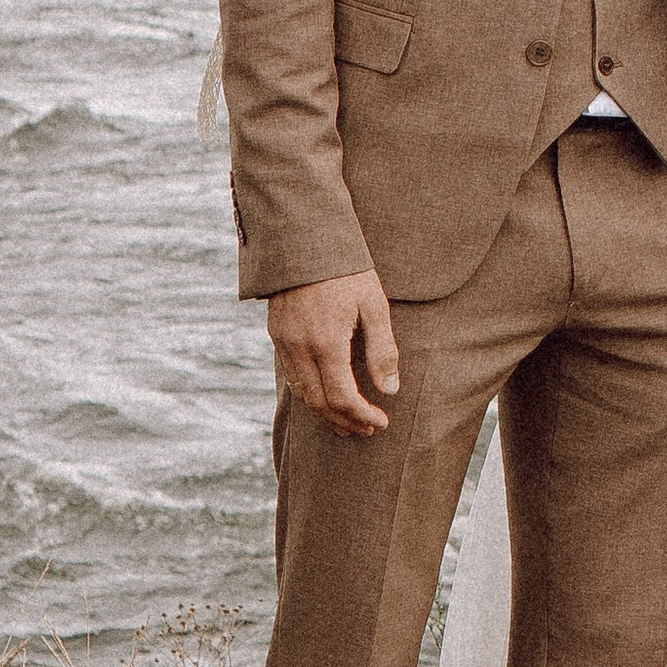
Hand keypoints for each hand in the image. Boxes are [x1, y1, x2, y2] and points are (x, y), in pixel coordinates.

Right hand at [268, 270, 400, 437]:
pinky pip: (291, 376)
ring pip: (302, 394)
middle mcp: (300, 347)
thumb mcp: (374, 305)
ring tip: (347, 422)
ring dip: (325, 413)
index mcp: (326, 342)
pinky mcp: (277, 334)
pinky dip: (310, 394)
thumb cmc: (347, 270)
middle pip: (319, 404)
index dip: (363, 415)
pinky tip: (326, 395)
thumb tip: (390, 389)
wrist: (305, 238)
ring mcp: (284, 342)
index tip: (381, 421)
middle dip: (344, 421)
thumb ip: (382, 350)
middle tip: (366, 429)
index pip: (343, 398)